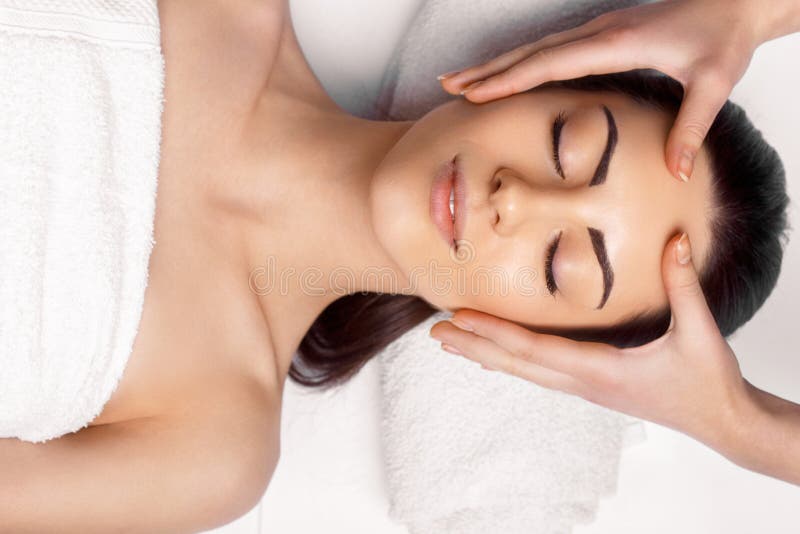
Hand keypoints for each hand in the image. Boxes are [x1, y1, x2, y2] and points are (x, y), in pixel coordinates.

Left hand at [429, 232, 749, 446]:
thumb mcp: (700, 333)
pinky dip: (511, 360)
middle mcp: (583, 382)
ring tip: (453, 342)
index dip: (495, 331)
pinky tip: (497, 355)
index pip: (535, 349)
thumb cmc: (709, 384)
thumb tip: (677, 240)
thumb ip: (683, 285)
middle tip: (435, 333)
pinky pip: (540, 372)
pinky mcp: (591, 385)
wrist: (723, 422)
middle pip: (516, 364)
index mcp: (600, 370)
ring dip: (486, 354)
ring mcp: (585, 387)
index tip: (459, 318)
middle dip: (474, 346)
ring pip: (524, 371)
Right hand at [438, 0, 762, 182]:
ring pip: (534, 49)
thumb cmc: (722, 38)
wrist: (733, 3)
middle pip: (530, 53)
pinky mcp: (599, 36)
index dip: (511, 79)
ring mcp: (596, 32)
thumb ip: (691, 128)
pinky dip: (518, 63)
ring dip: (495, 66)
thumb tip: (674, 173)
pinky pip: (547, 50)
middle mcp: (598, 33)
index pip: (551, 62)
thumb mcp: (714, 83)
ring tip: (459, 82)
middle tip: (448, 87)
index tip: (476, 93)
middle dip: (487, 71)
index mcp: (617, 44)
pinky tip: (504, 74)